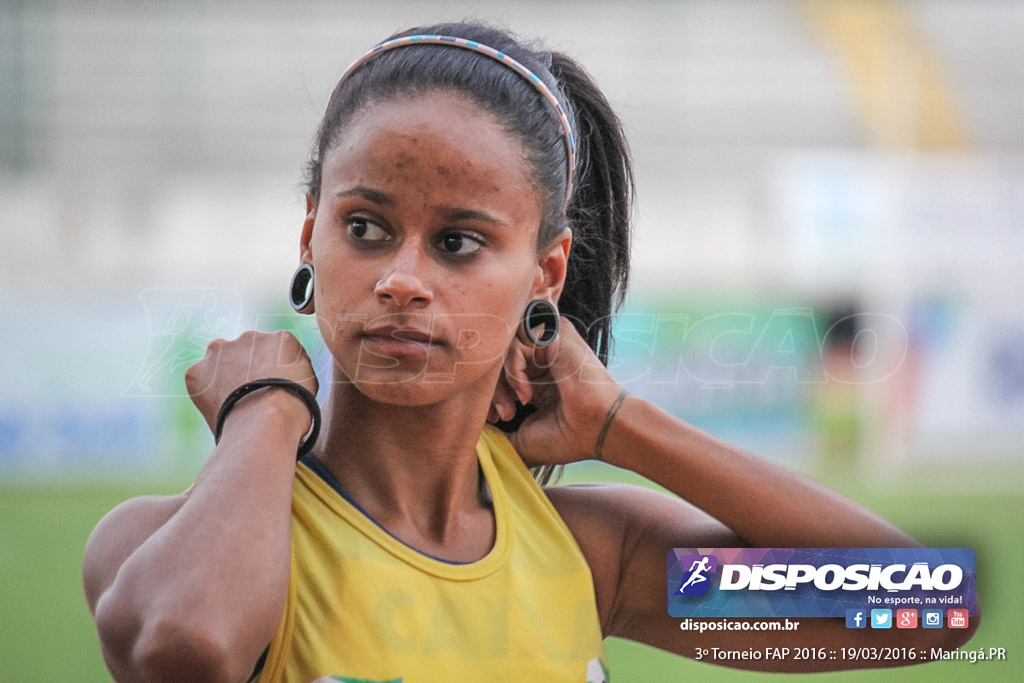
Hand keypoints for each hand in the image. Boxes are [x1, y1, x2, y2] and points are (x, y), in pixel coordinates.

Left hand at [185, 330, 317, 432]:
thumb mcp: (308, 382)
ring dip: (223, 375)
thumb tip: (284, 374)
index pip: (275, 350)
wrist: (265, 422)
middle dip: (245, 367)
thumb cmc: (293, 409)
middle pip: (244, 350)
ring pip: (219, 360)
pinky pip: (200, 379)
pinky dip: (206, 392)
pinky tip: (219, 408)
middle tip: (250, 394)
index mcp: (281, 338)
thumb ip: (293, 369)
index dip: (272, 371)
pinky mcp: (197, 370)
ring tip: (233, 402)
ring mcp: (220, 351)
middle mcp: (249, 336)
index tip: (270, 387)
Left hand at [490, 319, 624, 466]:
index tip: (499, 419)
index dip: (493, 395)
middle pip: (500, 359)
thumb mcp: (521, 437)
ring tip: (515, 407)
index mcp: (539, 378)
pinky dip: (514, 371)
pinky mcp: (556, 332)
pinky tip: (526, 394)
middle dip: (494, 391)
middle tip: (503, 415)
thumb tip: (469, 432)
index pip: (501, 373)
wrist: (598, 427)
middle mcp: (543, 358)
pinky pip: (516, 341)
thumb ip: (495, 430)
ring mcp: (549, 345)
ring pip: (504, 349)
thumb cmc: (566, 438)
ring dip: (503, 383)